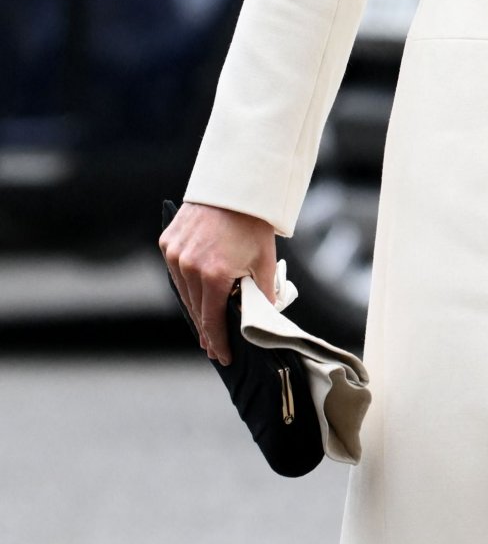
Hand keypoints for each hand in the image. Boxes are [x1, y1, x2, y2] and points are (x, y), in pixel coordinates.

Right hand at [158, 201, 276, 366]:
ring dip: (195, 310)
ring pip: (184, 293)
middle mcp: (188, 266)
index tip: (221, 357)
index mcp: (214, 275)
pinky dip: (186, 286)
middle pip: (196, 310)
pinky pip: (176, 273)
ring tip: (206, 327)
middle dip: (207, 331)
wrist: (234, 187)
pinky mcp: (167, 243)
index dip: (218, 342)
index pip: (212, 320)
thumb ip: (263, 296)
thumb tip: (261, 320)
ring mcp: (174, 254)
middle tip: (214, 347)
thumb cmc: (253, 224)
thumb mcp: (264, 263)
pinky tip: (196, 298)